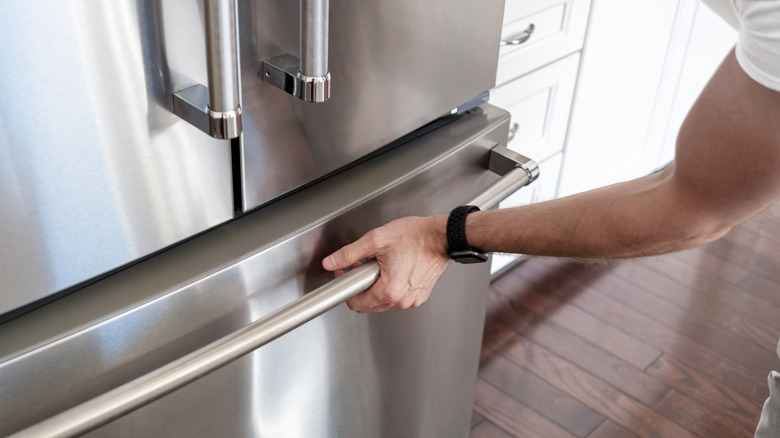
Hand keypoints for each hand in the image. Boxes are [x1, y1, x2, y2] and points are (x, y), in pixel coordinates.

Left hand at [322, 215, 449, 312]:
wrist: (442, 236)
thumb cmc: (416, 237)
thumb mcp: (376, 240)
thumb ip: (349, 253)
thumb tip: (331, 262)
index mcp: (389, 291)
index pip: (355, 303)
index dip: (346, 286)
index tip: (346, 273)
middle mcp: (401, 301)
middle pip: (368, 305)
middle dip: (360, 286)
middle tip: (362, 265)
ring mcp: (412, 300)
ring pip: (382, 302)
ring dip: (376, 286)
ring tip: (380, 264)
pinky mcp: (420, 295)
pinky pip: (398, 297)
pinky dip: (391, 286)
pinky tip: (394, 268)